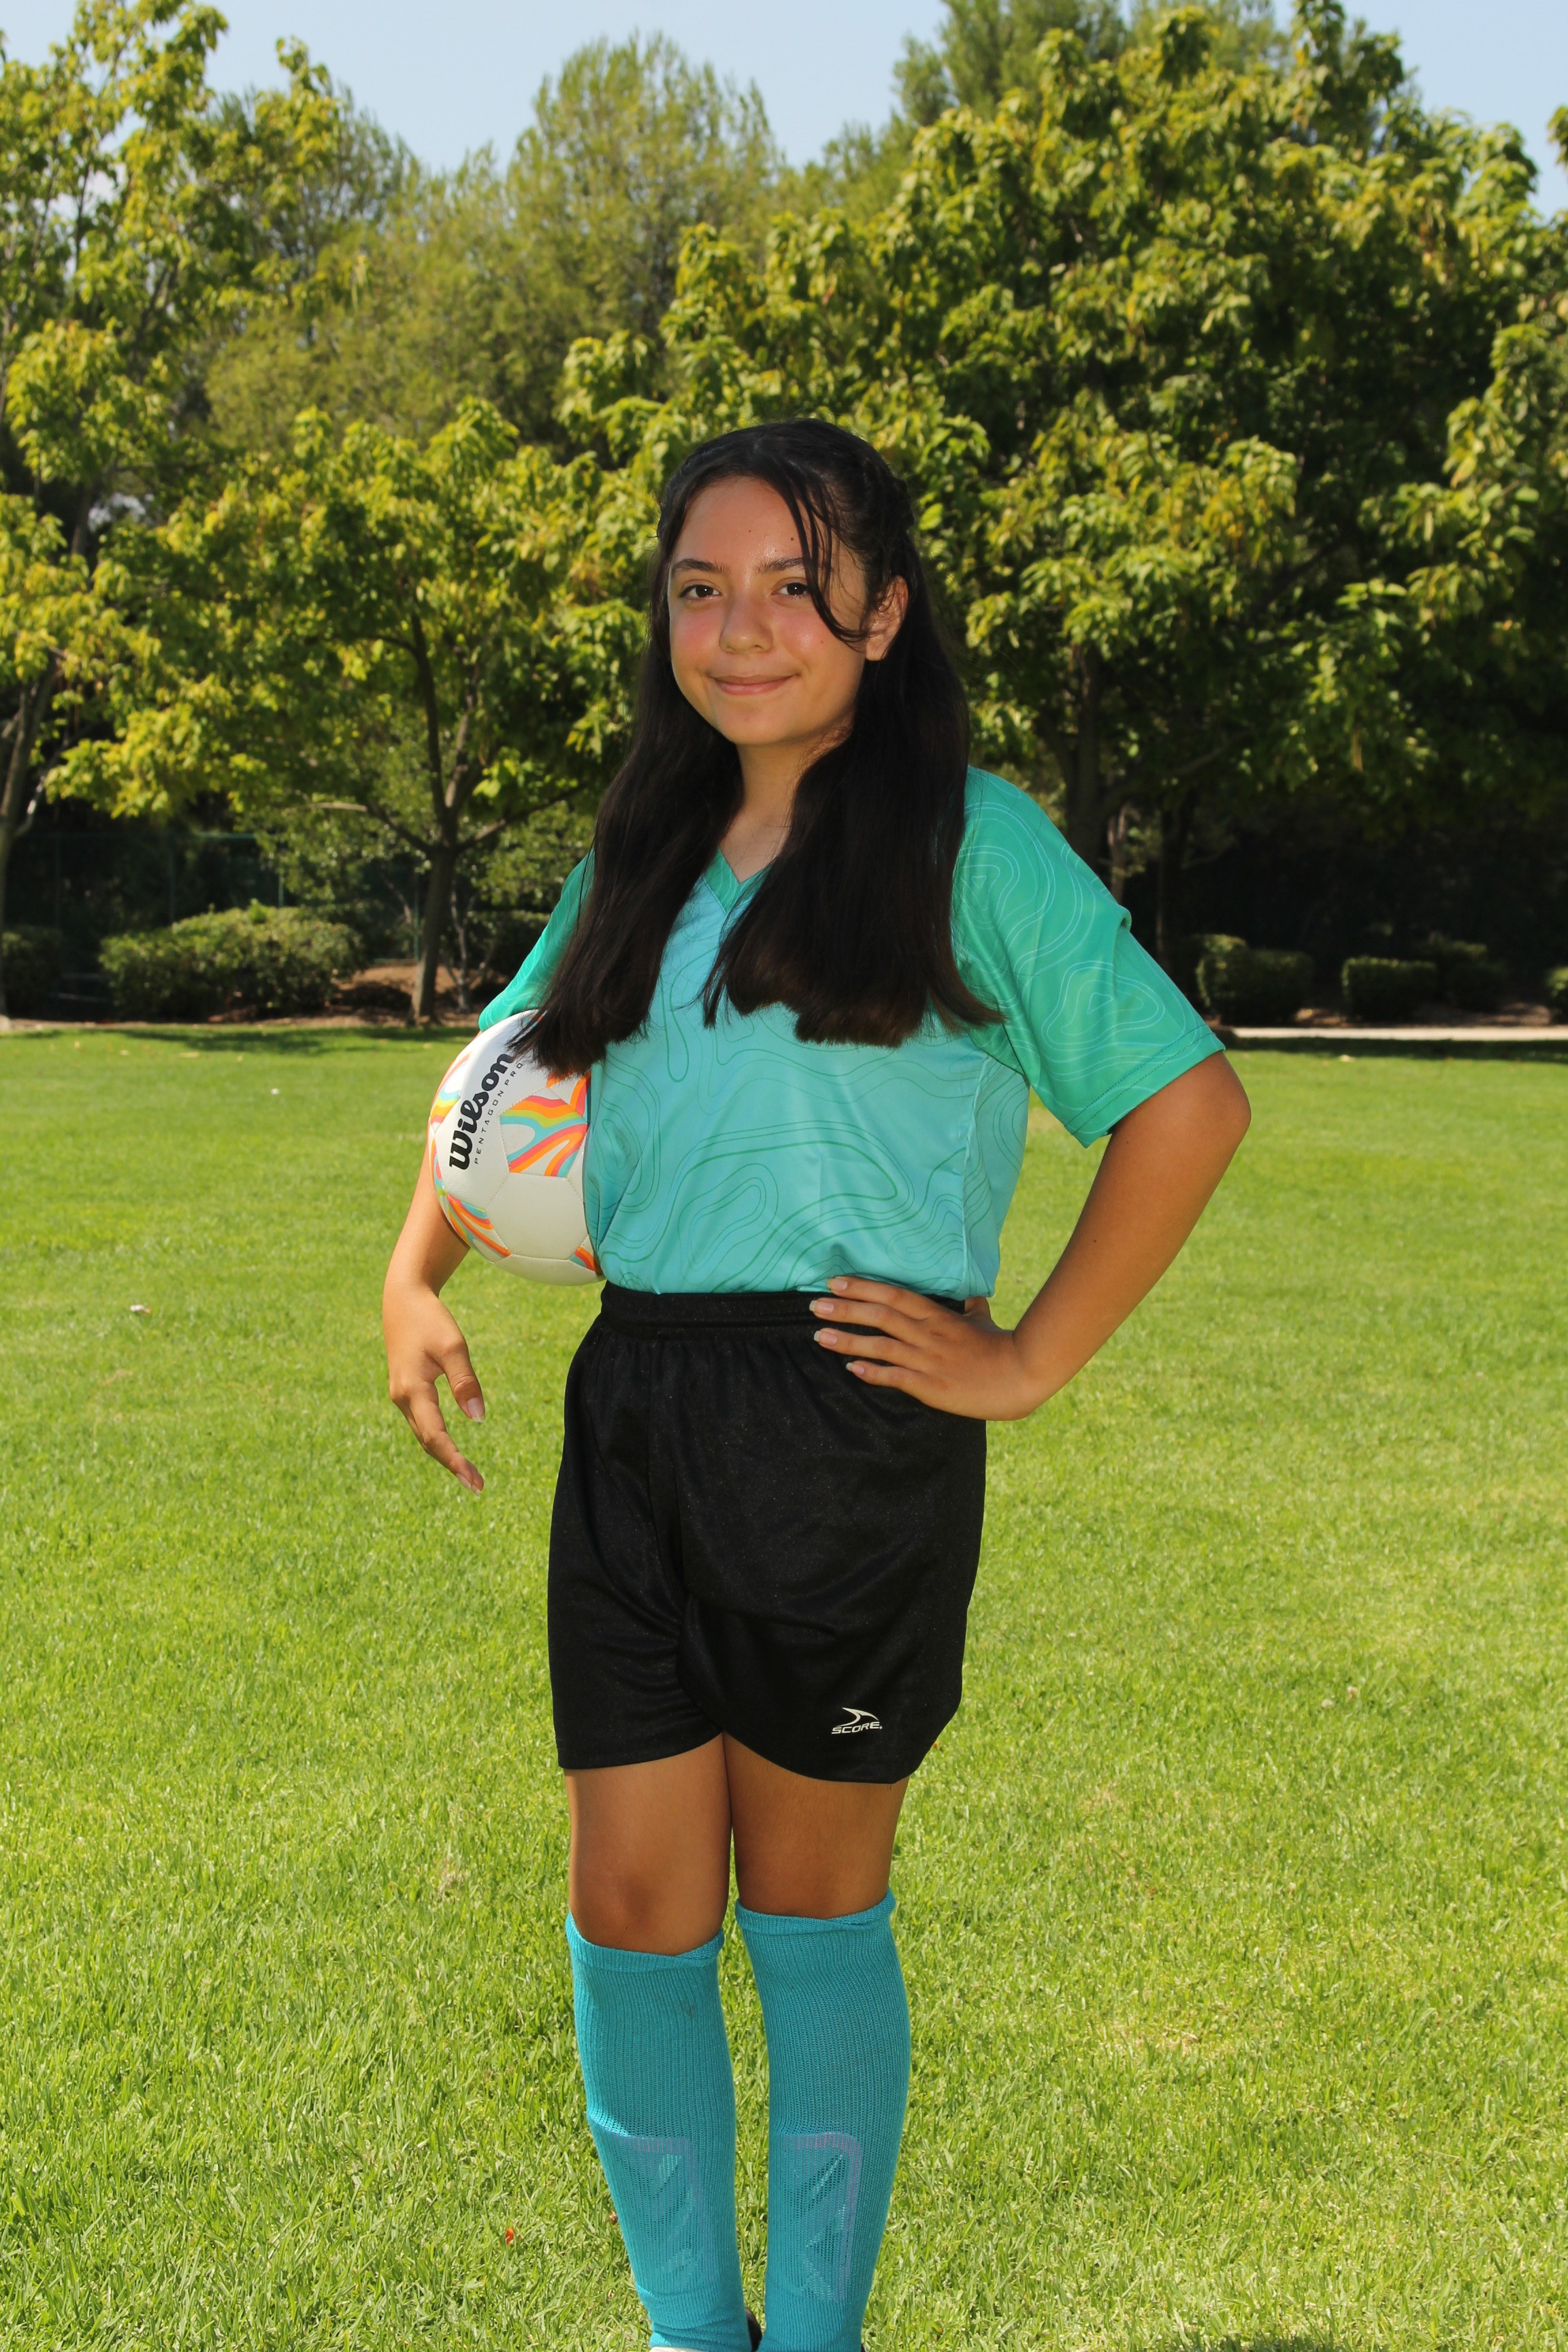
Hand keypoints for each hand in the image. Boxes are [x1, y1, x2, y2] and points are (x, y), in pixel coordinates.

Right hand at [384, 1277, 486, 1490]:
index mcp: (413, 1390)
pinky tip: (451, 1450)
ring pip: (424, 1434)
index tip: (474, 1481)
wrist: (402, 1301)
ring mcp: (401, 1396)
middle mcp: (403, 1399)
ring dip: (444, 1455)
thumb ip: (465, 1381)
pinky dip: (437, 1440)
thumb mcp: (453, 1346)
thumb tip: (478, 1418)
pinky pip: (422, 1423)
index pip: (436, 1436)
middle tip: (478, 1487)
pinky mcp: (406, 1391)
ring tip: (469, 1474)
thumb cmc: (429, 1320)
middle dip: (452, 1464)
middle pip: (428, 1442)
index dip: (455, 1460)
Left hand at [810, 1276, 1045, 1420]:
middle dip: (844, 1309)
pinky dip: (872, 1372)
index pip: (893, 1295)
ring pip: (881, 1345)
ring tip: (818, 1336)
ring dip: (848, 1339)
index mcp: (937, 1316)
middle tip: (813, 1304)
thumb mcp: (982, 1320)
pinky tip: (851, 1369)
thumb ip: (971, 1307)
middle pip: (879, 1315)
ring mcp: (928, 1360)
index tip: (834, 1282)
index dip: (862, 1287)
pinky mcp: (931, 1386)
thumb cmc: (1000, 1346)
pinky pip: (896, 1377)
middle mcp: (928, 1334)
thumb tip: (971, 1298)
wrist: (1020, 1375)